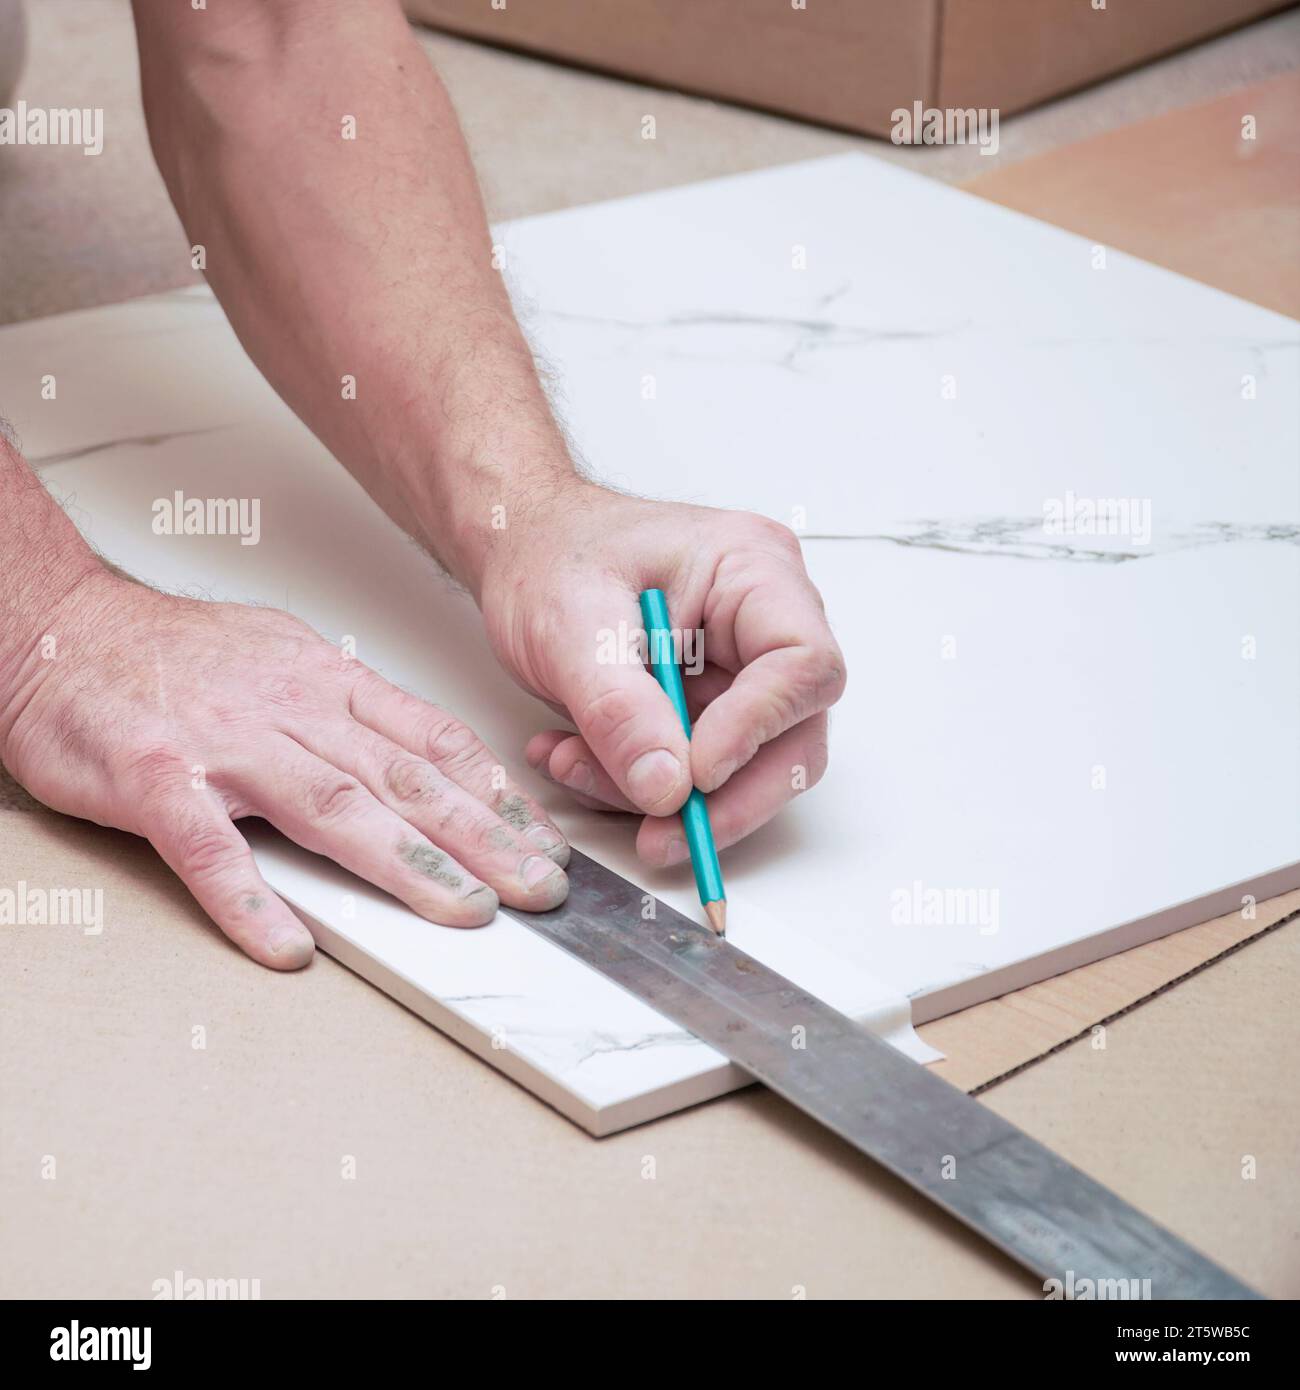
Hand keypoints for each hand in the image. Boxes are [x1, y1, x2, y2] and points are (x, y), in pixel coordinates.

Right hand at [0, 569, 568, 968]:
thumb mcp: (285, 661)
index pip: (433, 740)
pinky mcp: (155, 781)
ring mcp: (224, 745)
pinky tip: (289, 944)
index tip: (542, 838)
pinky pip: (210, 849)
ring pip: (333, 807)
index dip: (496, 793)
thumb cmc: (174, 655)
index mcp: (326, 684)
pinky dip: (251, 899)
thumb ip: (350, 712)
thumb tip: (421, 757)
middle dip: (482, 838)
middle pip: (403, 779)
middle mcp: (289, 710)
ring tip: (463, 912)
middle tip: (537, 887)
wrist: (61, 629)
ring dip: (407, 865)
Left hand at [477, 482, 845, 865]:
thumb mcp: (568, 626)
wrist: (520, 550)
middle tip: (661, 837)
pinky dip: (636, 783)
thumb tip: (669, 790)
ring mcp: (741, 668)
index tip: (696, 773)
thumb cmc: (549, 553)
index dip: (758, 729)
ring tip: (575, 766)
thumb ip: (618, 710)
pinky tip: (577, 758)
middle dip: (723, 798)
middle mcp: (764, 621)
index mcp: (753, 570)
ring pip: (744, 769)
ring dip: (662, 796)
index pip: (802, 664)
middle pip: (792, 734)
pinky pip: (695, 772)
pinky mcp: (710, 707)